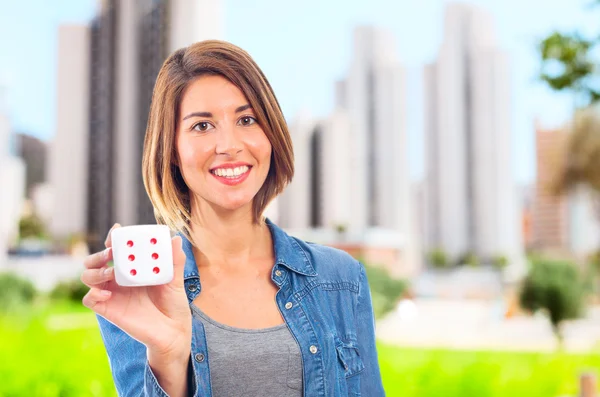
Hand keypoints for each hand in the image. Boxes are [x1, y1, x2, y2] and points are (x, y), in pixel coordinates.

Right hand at [81, 224, 191, 358]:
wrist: (173, 331)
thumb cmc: (173, 303)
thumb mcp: (175, 280)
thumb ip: (175, 261)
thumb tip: (177, 238)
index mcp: (133, 268)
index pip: (116, 248)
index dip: (113, 237)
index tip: (117, 230)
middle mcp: (119, 278)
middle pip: (95, 260)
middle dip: (99, 253)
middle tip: (111, 253)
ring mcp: (112, 293)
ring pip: (88, 276)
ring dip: (94, 270)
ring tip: (110, 272)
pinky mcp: (108, 310)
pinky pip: (89, 299)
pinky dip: (94, 293)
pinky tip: (109, 293)